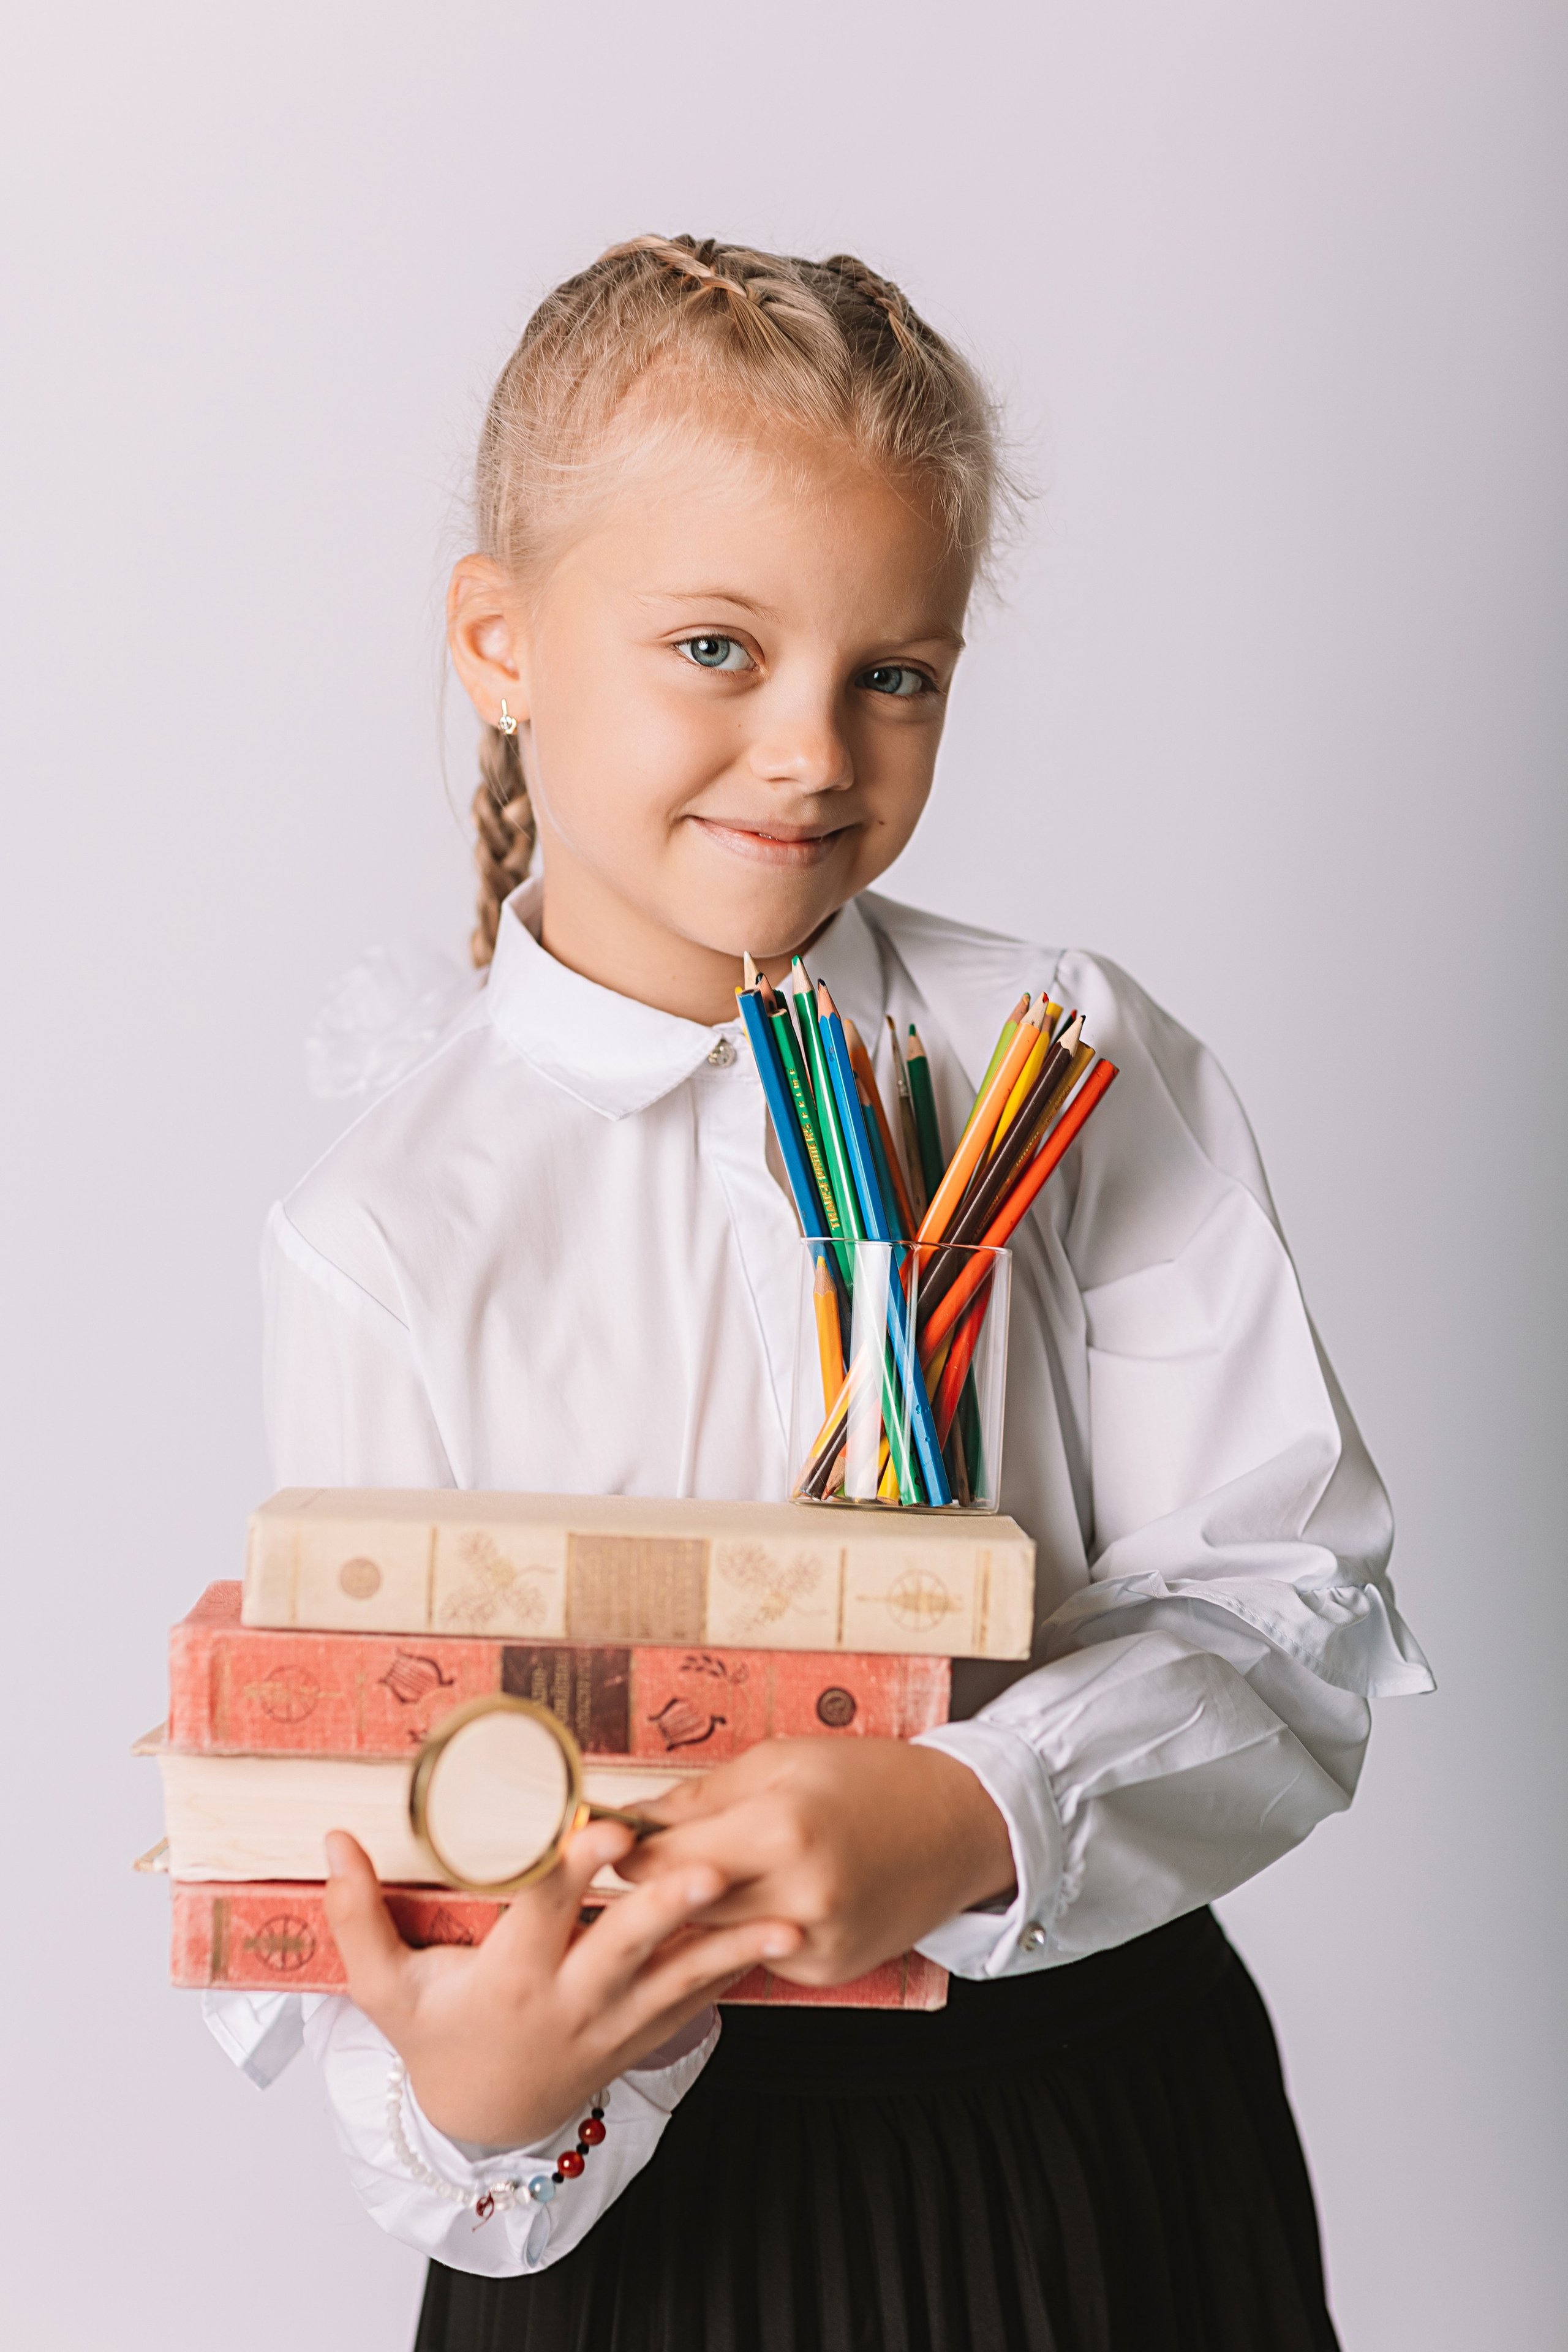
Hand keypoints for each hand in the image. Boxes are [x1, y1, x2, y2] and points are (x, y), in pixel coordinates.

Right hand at [323, 1821, 801, 2148]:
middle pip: (624, 1949)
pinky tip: (784, 1937)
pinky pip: (699, 2002)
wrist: (483, 2122)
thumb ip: (357, 1918)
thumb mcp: (383, 1993)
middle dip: (666, 1909)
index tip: (605, 1828)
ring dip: (733, 1947)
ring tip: (785, 1918)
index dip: (572, 1871)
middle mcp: (568, 2001)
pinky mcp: (645, 2036)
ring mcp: (613, 2025)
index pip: (542, 1913)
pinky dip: (739, 1971)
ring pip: (680, 1980)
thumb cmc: (435, 2040)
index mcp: (509, 1979)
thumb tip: (333, 1840)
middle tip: (709, 1871)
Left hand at [615, 1738, 1014, 1986]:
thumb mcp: (781, 1761)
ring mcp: (815, 1940)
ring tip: (680, 1885)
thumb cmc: (872, 1779)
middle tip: (621, 1866)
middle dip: (650, 1888)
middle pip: (682, 1907)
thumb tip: (632, 1820)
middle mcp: (797, 1894)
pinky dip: (744, 1931)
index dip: (622, 1854)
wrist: (960, 1826)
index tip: (598, 1843)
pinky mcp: (827, 1970)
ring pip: (715, 1939)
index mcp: (781, 1829)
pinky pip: (758, 1955)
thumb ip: (701, 1796)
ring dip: (692, 1915)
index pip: (665, 1862)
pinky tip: (753, 1901)